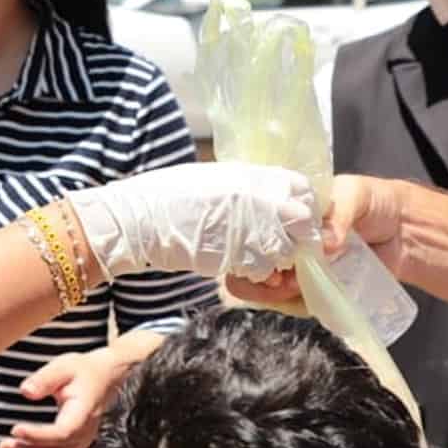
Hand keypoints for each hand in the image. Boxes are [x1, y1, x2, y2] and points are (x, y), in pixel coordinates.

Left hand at [0, 342, 148, 447]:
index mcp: (83, 413)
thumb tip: (25, 391)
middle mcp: (84, 434)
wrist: (106, 379)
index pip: (62, 433)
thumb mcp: (64, 366)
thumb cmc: (84, 372)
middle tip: (3, 445)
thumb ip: (45, 378)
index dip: (38, 436)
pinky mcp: (73, 447)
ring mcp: (80, 444)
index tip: (15, 429)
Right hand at [65, 162, 315, 280]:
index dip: (300, 206)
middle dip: (296, 236)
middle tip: (277, 243)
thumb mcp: (218, 179)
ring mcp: (257, 229)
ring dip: (277, 258)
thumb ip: (251, 189)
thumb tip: (272, 199)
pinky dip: (257, 273)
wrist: (142, 220)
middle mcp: (265, 198)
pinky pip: (266, 270)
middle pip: (305, 222)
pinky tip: (237, 265)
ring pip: (289, 251)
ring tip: (252, 255)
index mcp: (257, 175)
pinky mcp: (244, 258)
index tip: (290, 217)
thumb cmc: (170, 196)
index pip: (304, 189)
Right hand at [228, 173, 405, 306]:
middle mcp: (285, 238)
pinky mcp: (314, 287)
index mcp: (286, 210)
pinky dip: (292, 303)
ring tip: (290, 287)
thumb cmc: (377, 202)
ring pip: (265, 285)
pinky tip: (301, 297)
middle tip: (276, 279)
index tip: (263, 255)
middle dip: (255, 275)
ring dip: (272, 292)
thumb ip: (339, 214)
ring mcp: (297, 265)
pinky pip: (292, 301)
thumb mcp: (356, 195)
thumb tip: (325, 243)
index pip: (250, 225)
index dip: (248, 242)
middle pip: (248, 261)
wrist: (407, 231)